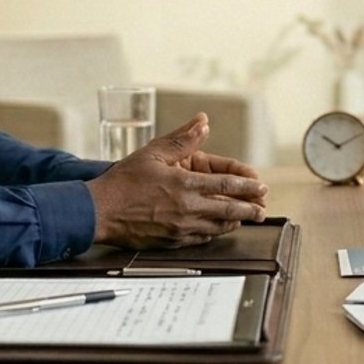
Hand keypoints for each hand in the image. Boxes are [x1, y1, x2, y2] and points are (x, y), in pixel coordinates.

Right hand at [86, 114, 269, 247]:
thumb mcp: (153, 152)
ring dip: (235, 222)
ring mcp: (181, 228)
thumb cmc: (123, 181)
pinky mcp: (172, 242)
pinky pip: (202, 238)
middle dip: (250, 208)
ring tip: (246, 217)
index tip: (261, 186)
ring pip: (218, 227)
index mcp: (184, 185)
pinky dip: (215, 232)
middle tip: (263, 208)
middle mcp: (187, 209)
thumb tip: (202, 122)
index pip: (227, 185)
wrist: (99, 212)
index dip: (247, 186)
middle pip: (229, 210)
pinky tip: (219, 228)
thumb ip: (182, 139)